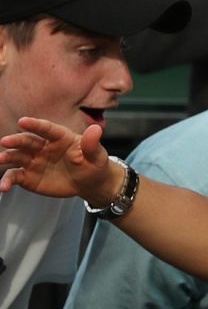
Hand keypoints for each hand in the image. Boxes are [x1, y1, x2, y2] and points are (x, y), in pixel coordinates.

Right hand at [0, 117, 119, 204]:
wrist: (90, 183)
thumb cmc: (93, 165)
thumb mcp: (96, 155)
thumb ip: (92, 144)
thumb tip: (96, 130)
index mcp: (59, 137)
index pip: (46, 129)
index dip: (35, 125)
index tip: (22, 121)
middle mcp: (42, 146)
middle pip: (27, 141)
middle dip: (16, 141)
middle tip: (5, 142)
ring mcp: (33, 161)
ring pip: (17, 157)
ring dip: (6, 158)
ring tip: (0, 160)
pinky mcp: (28, 176)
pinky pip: (15, 176)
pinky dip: (7, 180)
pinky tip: (3, 187)